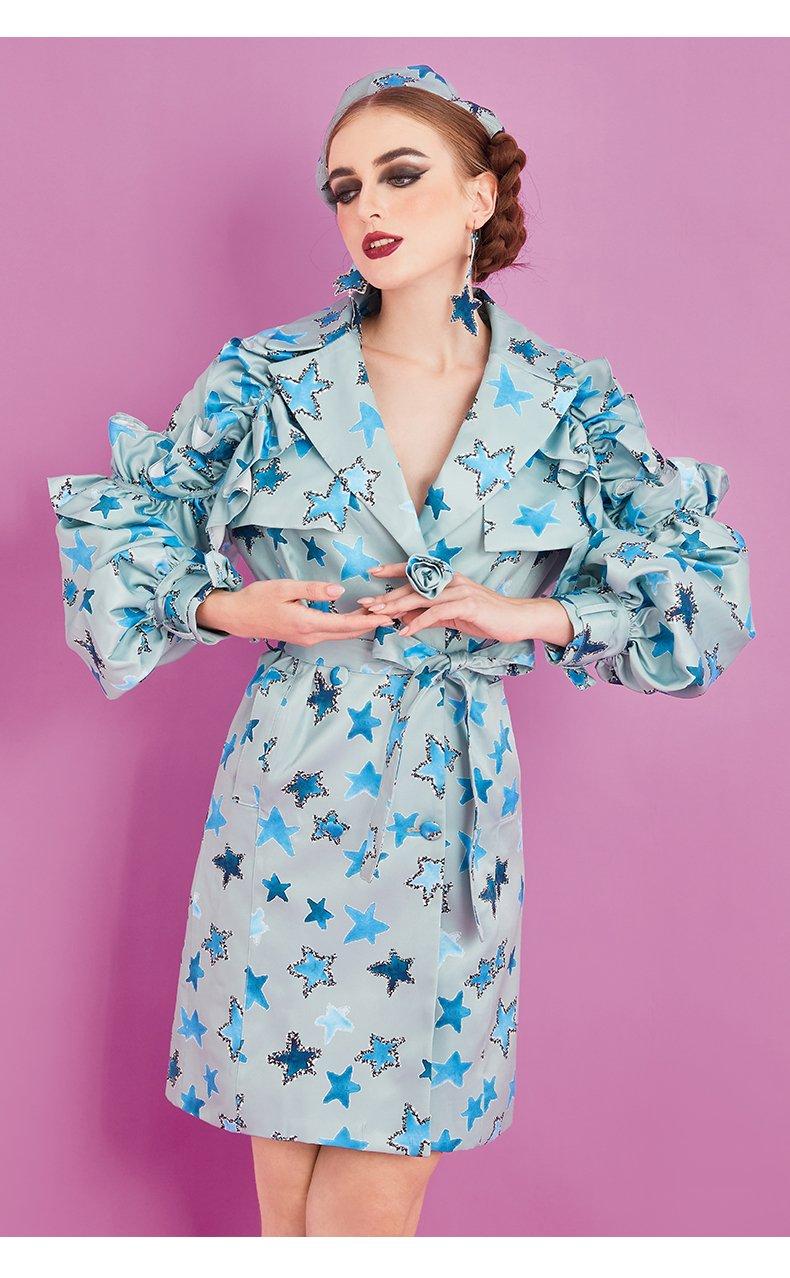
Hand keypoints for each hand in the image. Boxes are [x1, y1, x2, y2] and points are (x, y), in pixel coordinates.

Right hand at [196, 579, 394, 643]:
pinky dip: (346, 626)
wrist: (236, 617)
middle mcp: (310, 636)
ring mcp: (306, 639)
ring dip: (359, 626)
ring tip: (379, 616)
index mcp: (307, 624)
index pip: (345, 624)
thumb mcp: (285, 589)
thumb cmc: (257, 599)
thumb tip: (340, 591)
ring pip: (340, 635)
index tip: (388, 617)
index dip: (369, 621)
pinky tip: (354, 618)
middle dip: (370, 625)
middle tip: (393, 616)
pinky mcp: (302, 637)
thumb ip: (313, 590)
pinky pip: (330, 633)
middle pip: (347, 633)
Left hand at [358, 562, 571, 644]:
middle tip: (365, 603)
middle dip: (387, 595)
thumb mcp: (454, 615)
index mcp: (449, 579)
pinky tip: (405, 631)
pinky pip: (436, 613)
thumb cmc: (487, 617)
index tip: (373, 572)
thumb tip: (405, 617)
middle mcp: (452, 580)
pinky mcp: (467, 605)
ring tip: (378, 616)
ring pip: (421, 597)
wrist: (518, 619)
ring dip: (397, 608)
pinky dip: (418, 622)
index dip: (394, 570)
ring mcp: (460, 591)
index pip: (417, 570)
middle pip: (413, 586)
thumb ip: (430, 613)